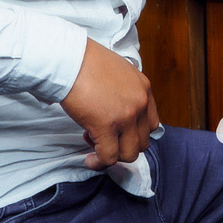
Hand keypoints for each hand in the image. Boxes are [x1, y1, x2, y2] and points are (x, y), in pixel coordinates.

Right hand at [59, 39, 159, 169]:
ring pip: (129, 154)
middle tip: (103, 137)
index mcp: (144, 88)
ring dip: (113, 155)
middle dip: (123, 145)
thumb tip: (118, 110)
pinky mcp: (107, 126)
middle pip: (143, 141)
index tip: (118, 132)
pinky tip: (89, 159)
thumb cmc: (87, 63)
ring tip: (94, 144)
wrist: (71, 60)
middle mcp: (140, 103)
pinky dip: (99, 162)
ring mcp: (126, 116)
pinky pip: (109, 157)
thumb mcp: (119, 72)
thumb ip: (126, 91)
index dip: (134, 133)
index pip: (151, 123)